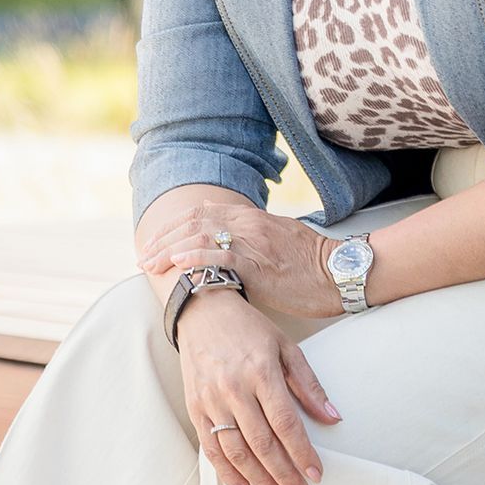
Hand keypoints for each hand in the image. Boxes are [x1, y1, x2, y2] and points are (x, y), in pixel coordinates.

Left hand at [140, 195, 339, 320]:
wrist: (341, 273)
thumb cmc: (312, 262)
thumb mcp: (278, 238)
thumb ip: (250, 233)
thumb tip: (223, 234)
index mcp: (252, 217)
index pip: (202, 212)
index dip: (173, 225)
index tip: (154, 241)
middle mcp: (249, 224)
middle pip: (194, 222)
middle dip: (163, 238)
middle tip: (143, 257)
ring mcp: (253, 243)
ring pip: (201, 236)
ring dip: (169, 250)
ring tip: (150, 263)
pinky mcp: (260, 266)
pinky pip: (222, 257)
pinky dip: (196, 257)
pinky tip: (178, 262)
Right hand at [175, 288, 339, 484]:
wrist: (202, 311)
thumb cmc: (248, 329)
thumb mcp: (285, 347)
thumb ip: (309, 385)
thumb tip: (332, 418)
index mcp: (261, 372)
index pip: (285, 423)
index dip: (303, 453)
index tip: (317, 475)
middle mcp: (233, 389)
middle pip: (262, 443)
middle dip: (284, 474)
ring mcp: (211, 400)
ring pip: (236, 451)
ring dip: (259, 480)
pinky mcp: (195, 408)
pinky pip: (210, 449)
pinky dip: (227, 473)